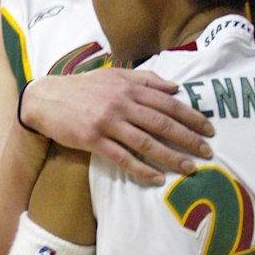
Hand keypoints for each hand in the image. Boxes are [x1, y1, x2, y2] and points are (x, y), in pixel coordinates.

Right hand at [21, 69, 213, 184]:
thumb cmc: (84, 87)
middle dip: (188, 139)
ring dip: (171, 157)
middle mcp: (122, 103)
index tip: (209, 129)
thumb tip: (176, 88)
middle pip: (163, 123)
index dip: (192, 117)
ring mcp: (107, 122)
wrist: (46, 98)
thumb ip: (146, 80)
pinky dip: (141, 169)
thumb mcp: (115, 75)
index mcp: (130, 87)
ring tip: (189, 168)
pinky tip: (156, 179)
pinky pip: (122, 158)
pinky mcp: (93, 139)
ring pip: (146, 142)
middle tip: (207, 152)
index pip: (169, 103)